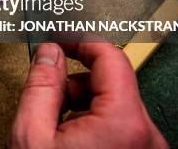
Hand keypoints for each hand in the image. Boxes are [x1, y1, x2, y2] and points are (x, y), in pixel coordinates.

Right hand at [11, 42, 167, 148]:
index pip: (109, 57)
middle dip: (73, 82)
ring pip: (114, 104)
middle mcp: (145, 135)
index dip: (79, 42)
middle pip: (110, 82)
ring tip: (55, 127)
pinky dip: (93, 123)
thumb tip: (48, 53)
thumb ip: (41, 84)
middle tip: (46, 94)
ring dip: (81, 104)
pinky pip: (119, 126)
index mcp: (123, 122)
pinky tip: (70, 140)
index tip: (60, 39)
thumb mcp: (32, 134)